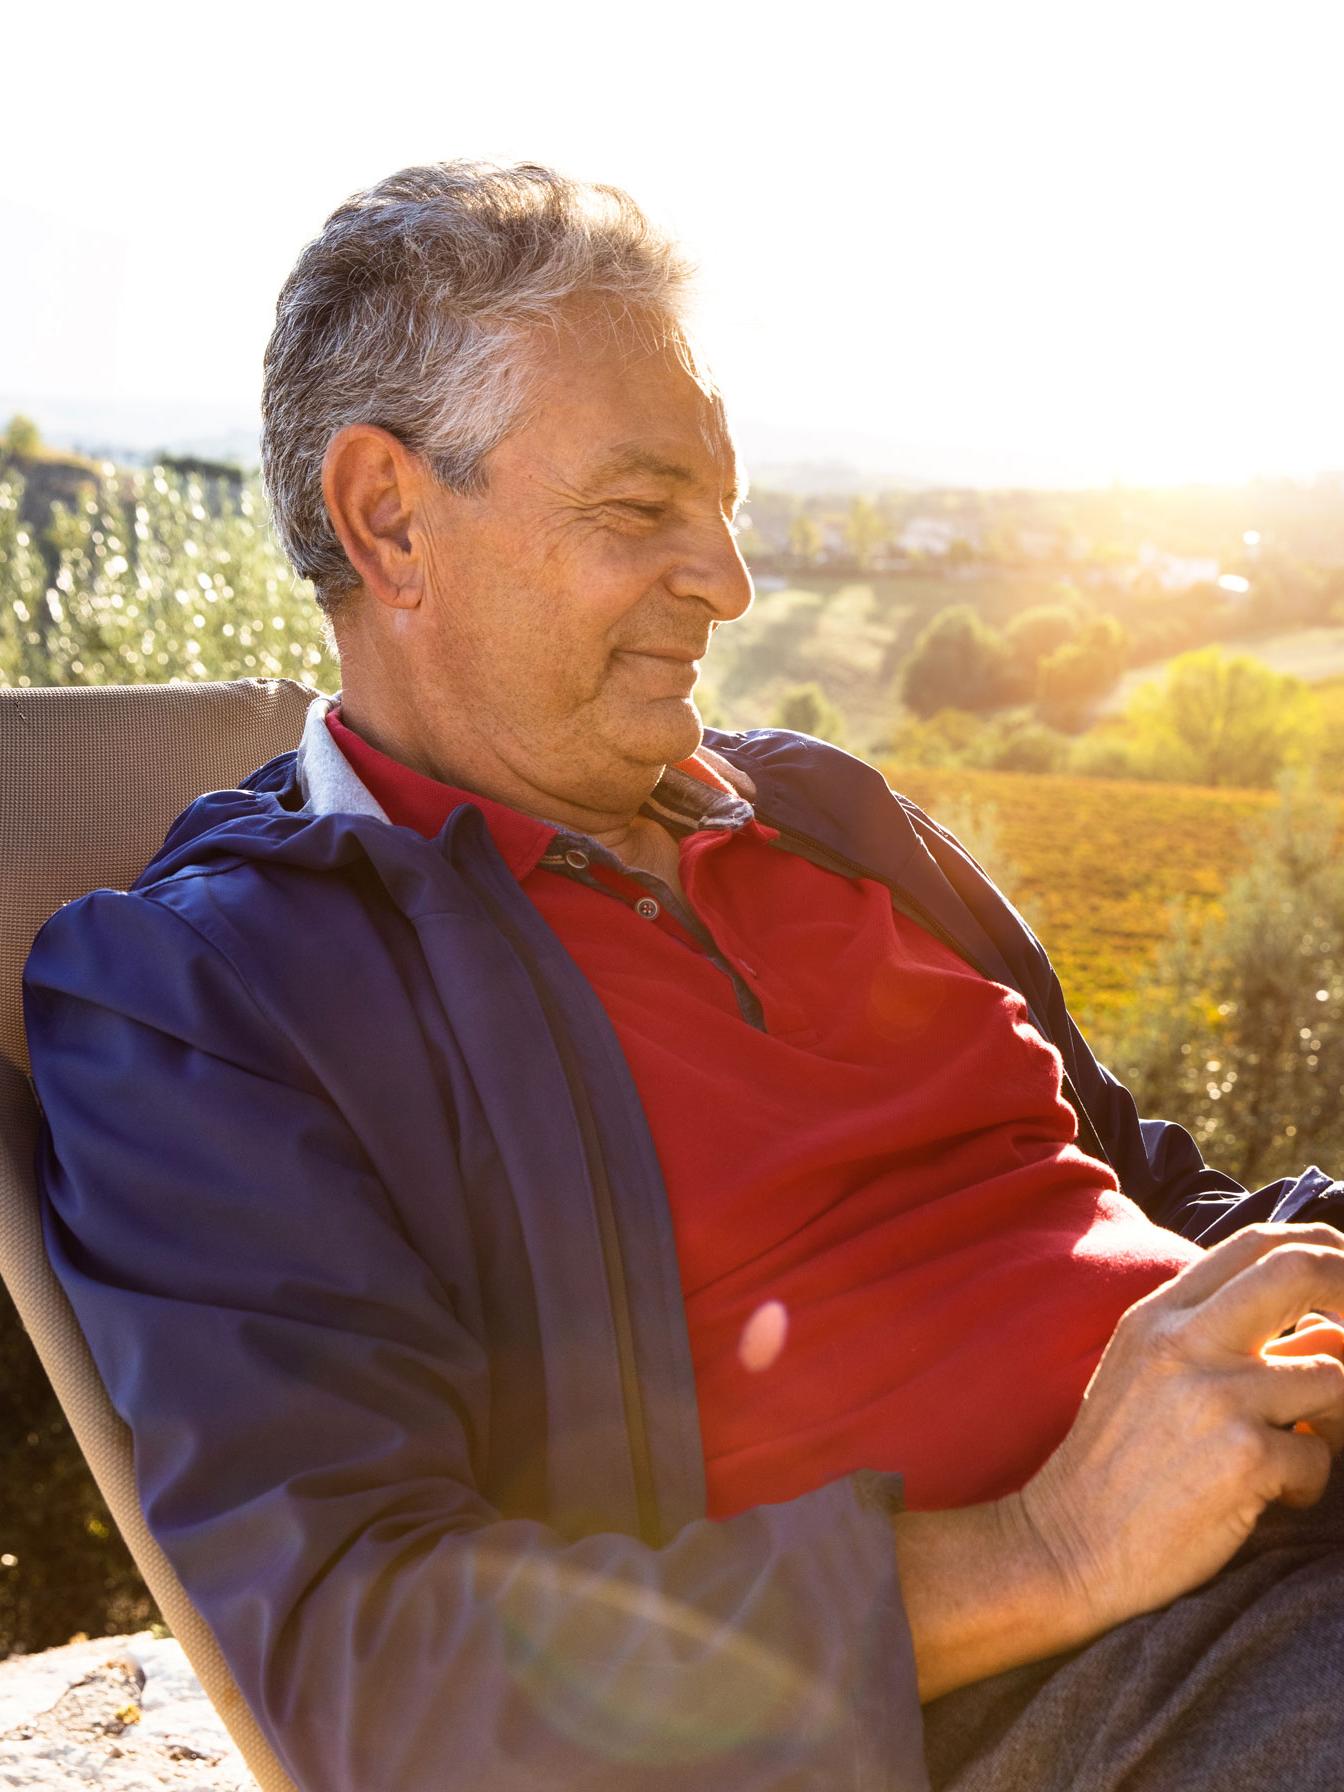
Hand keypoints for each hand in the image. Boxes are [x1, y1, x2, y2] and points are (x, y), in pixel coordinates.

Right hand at [1015, 1223, 1343, 1643]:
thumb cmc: (1114, 1466)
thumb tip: (1317, 1327)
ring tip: (1304, 1448)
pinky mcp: (1243, 1456)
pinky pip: (1319, 1456)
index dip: (1319, 1248)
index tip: (1342, 1276)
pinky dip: (1307, 1483)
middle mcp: (1183, 1340)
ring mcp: (1214, 1395)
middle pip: (1300, 1270)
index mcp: (1158, 1315)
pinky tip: (1270, 1498)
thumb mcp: (1145, 1374)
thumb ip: (1211, 1338)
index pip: (1256, 1242)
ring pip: (1332, 1373)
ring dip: (1336, 1418)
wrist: (1066, 1546)